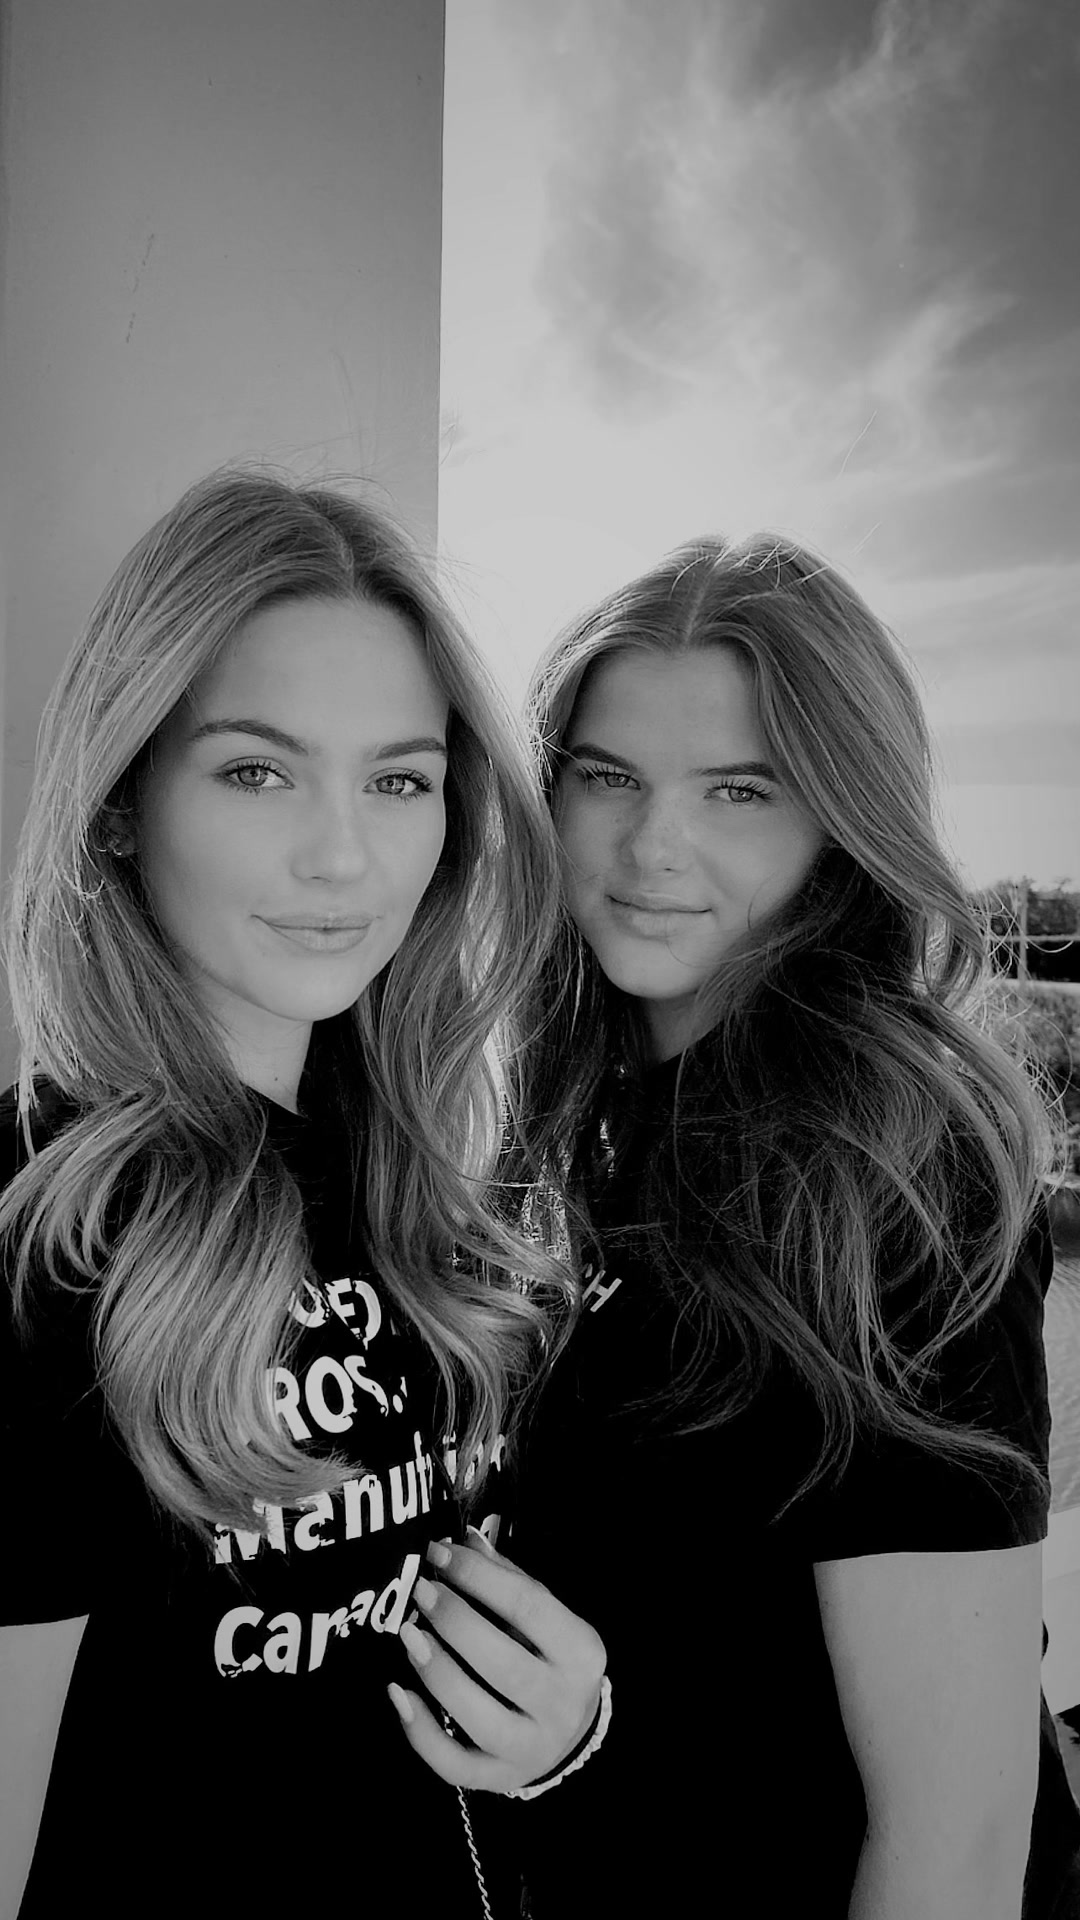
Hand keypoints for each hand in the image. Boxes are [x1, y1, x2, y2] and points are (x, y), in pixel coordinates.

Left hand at [388, 1527, 606, 1792]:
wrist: (570, 1728)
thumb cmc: (548, 1656)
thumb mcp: (544, 1615)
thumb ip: (507, 1579)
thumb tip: (465, 1539)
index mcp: (582, 1654)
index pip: (528, 1608)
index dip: (479, 1577)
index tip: (439, 1552)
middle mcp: (563, 1705)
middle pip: (502, 1663)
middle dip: (454, 1621)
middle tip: (421, 1591)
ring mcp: (533, 1749)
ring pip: (478, 1717)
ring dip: (437, 1672)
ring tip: (408, 1634)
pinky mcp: (499, 1778)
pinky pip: (454, 1763)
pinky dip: (421, 1732)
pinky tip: (399, 1692)